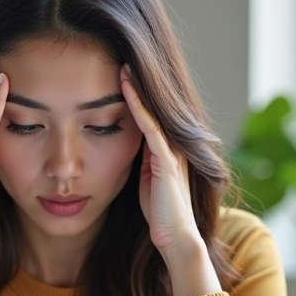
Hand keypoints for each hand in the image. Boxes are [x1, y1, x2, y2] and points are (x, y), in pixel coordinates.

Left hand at [120, 64, 199, 256]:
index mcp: (167, 151)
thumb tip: (128, 145)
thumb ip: (142, 162)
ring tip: (123, 63)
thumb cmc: (159, 215)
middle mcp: (173, 146)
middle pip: (156, 108)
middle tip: (123, 57)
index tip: (121, 74)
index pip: (151, 116)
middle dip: (140, 84)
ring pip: (154, 111)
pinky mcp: (167, 161)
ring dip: (139, 88)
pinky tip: (126, 87)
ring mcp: (172, 152)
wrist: (175, 238)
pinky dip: (138, 106)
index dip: (137, 95)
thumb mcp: (146, 181)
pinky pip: (151, 126)